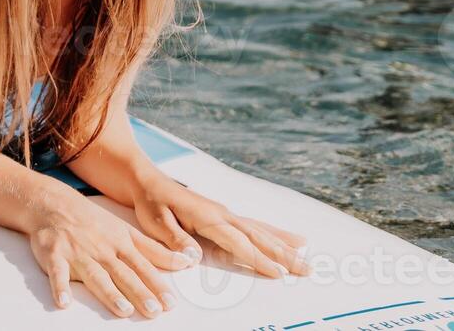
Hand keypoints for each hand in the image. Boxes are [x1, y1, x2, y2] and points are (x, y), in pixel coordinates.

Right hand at [28, 190, 195, 317]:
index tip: (170, 302)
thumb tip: (183, 261)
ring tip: (123, 310)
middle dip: (139, 292)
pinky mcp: (54, 254)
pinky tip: (64, 302)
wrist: (54, 203)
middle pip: (123, 273)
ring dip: (110, 293)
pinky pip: (57, 273)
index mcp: (120, 242)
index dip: (157, 284)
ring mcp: (77, 252)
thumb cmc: (92, 221)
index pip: (142, 266)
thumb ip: (152, 249)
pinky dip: (60, 287)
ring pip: (96, 275)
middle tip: (154, 310)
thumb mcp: (124, 230)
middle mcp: (102, 248)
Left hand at [132, 177, 309, 278]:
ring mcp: (225, 214)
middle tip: (307, 269)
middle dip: (283, 254)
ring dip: (283, 244)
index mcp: (208, 217)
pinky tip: (288, 238)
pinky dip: (273, 233)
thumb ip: (175, 239)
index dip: (258, 259)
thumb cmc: (150, 201)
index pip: (238, 243)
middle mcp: (222, 214)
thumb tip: (194, 256)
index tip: (278, 273)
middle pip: (258, 237)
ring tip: (306, 254)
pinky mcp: (223, 217)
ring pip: (260, 231)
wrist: (145, 180)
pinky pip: (253, 227)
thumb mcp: (155, 221)